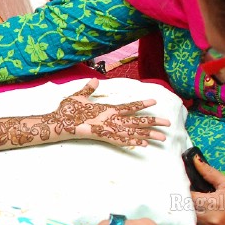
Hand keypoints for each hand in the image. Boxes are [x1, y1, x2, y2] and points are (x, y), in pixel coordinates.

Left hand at [53, 79, 169, 146]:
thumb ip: (88, 89)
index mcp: (107, 110)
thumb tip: (95, 80)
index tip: (154, 101)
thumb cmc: (66, 111)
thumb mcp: (78, 96)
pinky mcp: (102, 134)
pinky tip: (143, 143)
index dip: (141, 104)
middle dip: (152, 123)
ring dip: (147, 134)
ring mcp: (107, 127)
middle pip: (136, 121)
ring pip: (132, 131)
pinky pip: (120, 138)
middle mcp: (111, 120)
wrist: (56, 121)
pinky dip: (132, 140)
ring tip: (162, 137)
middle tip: (168, 124)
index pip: (129, 107)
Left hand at [189, 155, 224, 224]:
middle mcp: (207, 218)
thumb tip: (195, 160)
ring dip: (193, 211)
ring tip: (202, 206)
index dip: (184, 191)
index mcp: (211, 203)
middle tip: (194, 197)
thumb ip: (209, 173)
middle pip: (187, 209)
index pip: (187, 196)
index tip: (186, 187)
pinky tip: (207, 216)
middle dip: (187, 202)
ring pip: (192, 219)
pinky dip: (200, 221)